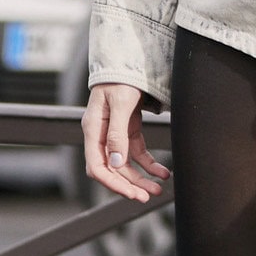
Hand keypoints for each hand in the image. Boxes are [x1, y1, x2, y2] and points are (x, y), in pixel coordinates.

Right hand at [82, 82, 170, 201]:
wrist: (127, 59)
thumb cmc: (120, 78)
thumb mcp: (121, 104)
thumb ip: (117, 134)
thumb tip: (117, 164)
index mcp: (93, 130)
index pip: (97, 167)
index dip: (113, 184)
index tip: (132, 194)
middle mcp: (101, 135)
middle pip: (112, 169)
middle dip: (130, 185)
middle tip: (148, 196)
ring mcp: (114, 134)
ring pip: (125, 165)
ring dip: (141, 178)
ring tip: (158, 189)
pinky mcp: (127, 129)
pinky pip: (136, 152)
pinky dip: (149, 163)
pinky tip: (163, 172)